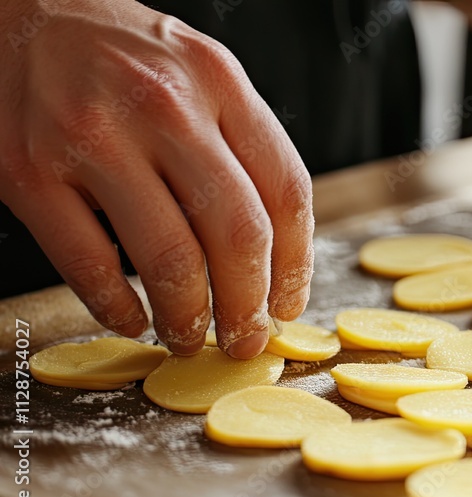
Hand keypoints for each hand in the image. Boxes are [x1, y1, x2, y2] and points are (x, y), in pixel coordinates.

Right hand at [0, 0, 313, 356]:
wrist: (21, 8)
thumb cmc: (123, 52)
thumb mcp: (200, 72)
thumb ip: (240, 145)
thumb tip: (273, 251)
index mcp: (219, 83)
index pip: (286, 191)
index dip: (295, 264)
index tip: (288, 303)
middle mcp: (163, 107)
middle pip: (237, 233)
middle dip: (249, 305)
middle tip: (244, 339)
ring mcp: (91, 138)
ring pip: (170, 258)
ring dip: (188, 316)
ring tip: (188, 337)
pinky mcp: (27, 170)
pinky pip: (88, 263)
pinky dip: (116, 307)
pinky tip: (130, 319)